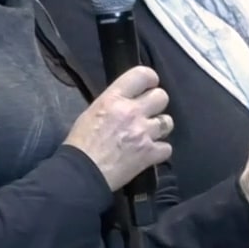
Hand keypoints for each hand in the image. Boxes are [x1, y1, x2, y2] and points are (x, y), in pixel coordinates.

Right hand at [66, 66, 171, 191]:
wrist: (82, 172)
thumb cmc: (80, 144)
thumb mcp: (91, 113)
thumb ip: (113, 104)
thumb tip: (125, 103)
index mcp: (114, 99)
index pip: (142, 75)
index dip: (150, 79)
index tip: (149, 86)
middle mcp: (132, 112)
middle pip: (161, 97)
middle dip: (157, 104)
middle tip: (148, 113)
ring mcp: (143, 133)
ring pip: (168, 122)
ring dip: (160, 128)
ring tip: (149, 134)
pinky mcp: (149, 154)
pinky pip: (167, 148)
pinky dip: (159, 151)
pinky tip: (149, 153)